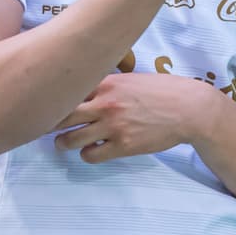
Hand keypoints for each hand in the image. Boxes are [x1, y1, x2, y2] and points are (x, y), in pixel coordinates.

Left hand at [53, 73, 212, 162]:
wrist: (189, 109)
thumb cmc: (162, 91)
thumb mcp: (132, 78)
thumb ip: (108, 83)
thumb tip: (85, 86)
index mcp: (107, 82)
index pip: (67, 90)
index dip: (53, 98)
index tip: (46, 103)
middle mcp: (106, 103)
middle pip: (61, 116)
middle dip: (50, 123)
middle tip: (47, 126)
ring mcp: (113, 126)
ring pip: (70, 140)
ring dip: (63, 143)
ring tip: (64, 142)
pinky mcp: (122, 146)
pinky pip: (91, 155)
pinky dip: (87, 155)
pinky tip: (92, 150)